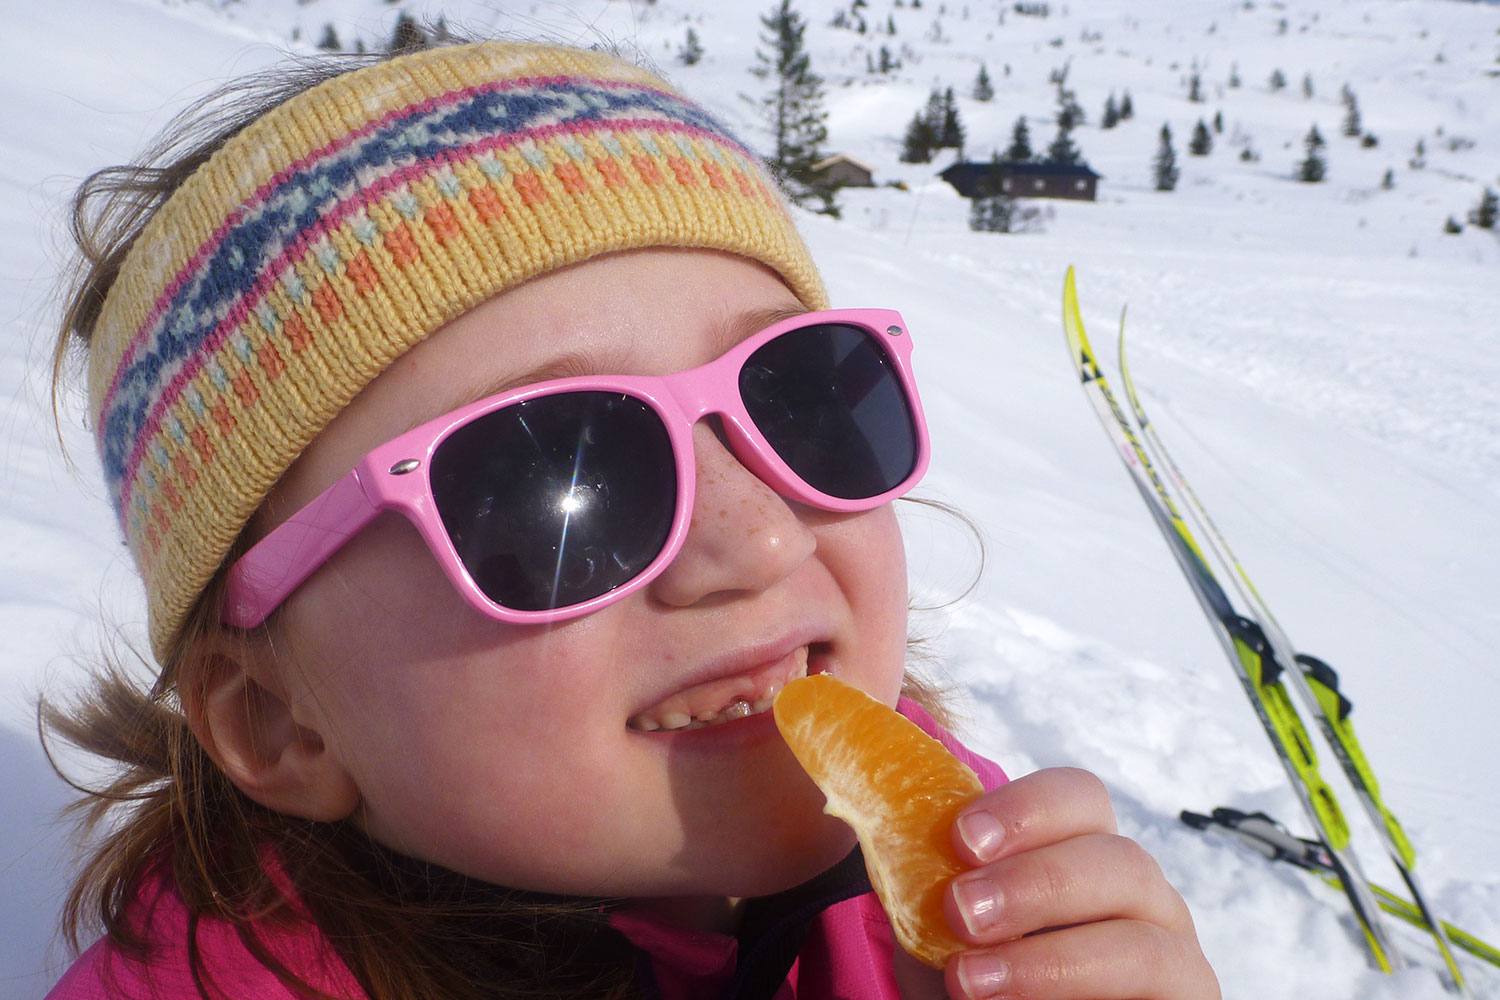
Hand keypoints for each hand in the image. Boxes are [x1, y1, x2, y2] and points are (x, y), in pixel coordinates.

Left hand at [915, 767, 1219, 998]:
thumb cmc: (976, 983)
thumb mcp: (942, 934)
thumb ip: (928, 890)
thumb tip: (902, 848)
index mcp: (1086, 850)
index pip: (1080, 797)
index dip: (1025, 809)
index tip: (961, 840)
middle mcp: (1142, 895)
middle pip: (1118, 860)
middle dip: (1035, 883)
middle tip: (961, 912)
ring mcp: (1174, 956)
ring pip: (1141, 944)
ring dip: (1052, 960)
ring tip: (970, 981)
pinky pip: (1156, 996)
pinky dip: (1082, 999)